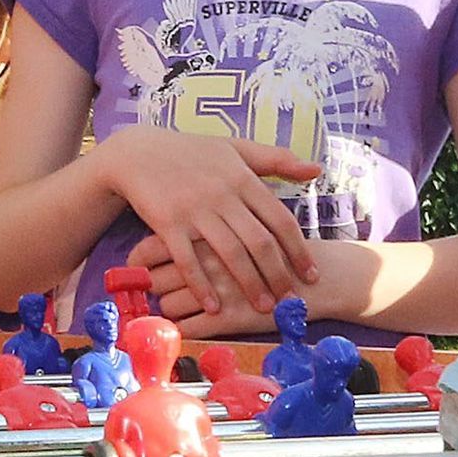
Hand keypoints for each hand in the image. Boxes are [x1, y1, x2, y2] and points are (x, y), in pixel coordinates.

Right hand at [94, 124, 318, 310]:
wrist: (140, 152)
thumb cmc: (193, 152)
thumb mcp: (237, 148)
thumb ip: (277, 159)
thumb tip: (316, 170)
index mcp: (243, 178)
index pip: (280, 219)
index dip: (298, 250)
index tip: (311, 274)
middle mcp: (223, 195)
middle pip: (259, 242)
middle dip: (278, 275)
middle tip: (291, 300)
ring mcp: (195, 210)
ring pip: (229, 254)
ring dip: (249, 285)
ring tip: (264, 308)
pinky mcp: (167, 224)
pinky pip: (188, 260)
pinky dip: (202, 286)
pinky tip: (214, 307)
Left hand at [132, 236, 326, 340]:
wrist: (316, 277)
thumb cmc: (275, 246)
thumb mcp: (243, 220)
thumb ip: (206, 223)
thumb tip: (171, 230)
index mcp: (204, 232)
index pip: (148, 248)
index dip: (137, 263)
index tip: (138, 269)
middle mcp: (204, 261)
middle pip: (153, 280)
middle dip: (152, 289)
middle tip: (155, 290)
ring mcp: (215, 290)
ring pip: (168, 306)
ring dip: (168, 310)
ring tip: (180, 305)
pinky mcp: (227, 318)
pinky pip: (189, 328)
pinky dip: (184, 329)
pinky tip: (192, 323)